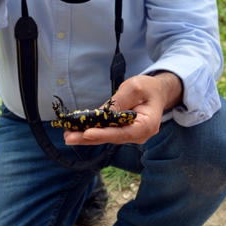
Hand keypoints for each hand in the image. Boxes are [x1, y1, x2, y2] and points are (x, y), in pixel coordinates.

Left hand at [64, 72, 182, 145]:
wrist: (157, 92)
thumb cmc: (148, 88)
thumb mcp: (135, 88)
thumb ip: (120, 101)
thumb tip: (102, 114)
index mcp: (146, 125)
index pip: (122, 133)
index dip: (103, 134)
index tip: (86, 133)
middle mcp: (138, 135)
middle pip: (111, 138)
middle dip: (88, 138)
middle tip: (68, 137)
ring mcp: (130, 135)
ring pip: (106, 137)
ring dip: (86, 136)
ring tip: (68, 135)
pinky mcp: (122, 131)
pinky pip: (106, 132)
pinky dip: (91, 131)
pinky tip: (76, 131)